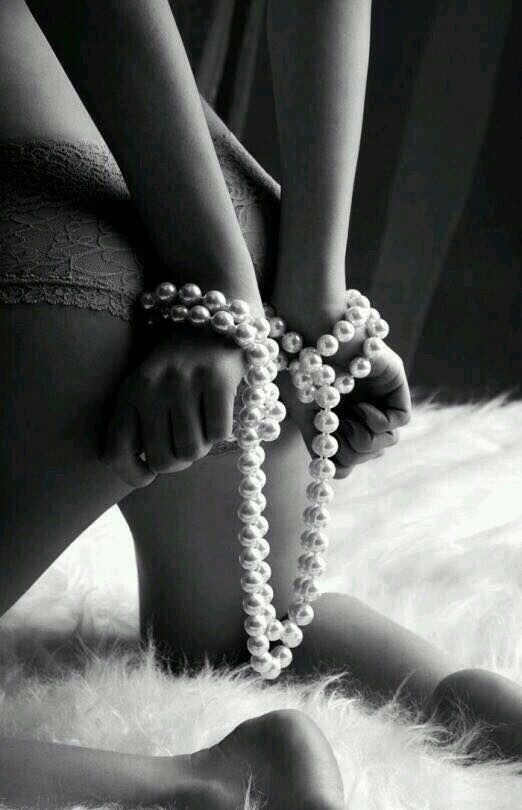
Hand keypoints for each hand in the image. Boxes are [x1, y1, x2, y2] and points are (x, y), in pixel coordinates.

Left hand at [101, 325, 245, 487]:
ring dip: (202, 445)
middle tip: (184, 444)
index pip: (116, 454)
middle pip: (162, 460)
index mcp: (128, 392)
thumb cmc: (176, 368)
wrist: (211, 320)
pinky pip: (220, 433)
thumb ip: (137, 426)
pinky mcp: (217, 378)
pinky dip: (222, 431)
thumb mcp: (144, 389)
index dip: (132, 476)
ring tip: (202, 425)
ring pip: (193, 451)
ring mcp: (185, 382)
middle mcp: (152, 387)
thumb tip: (143, 472)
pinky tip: (218, 412)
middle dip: (177, 461)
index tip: (147, 476)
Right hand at [280, 338, 410, 479]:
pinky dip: (380, 423)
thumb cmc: (296, 372)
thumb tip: (337, 473)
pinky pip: (401, 419)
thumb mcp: (303, 418)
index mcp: (339, 415)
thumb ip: (320, 445)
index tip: (325, 449)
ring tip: (348, 419)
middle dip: (351, 452)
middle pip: (371, 453)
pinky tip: (362, 409)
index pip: (352, 457)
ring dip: (365, 439)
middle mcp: (360, 406)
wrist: (305, 338)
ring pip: (388, 441)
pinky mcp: (394, 380)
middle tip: (336, 429)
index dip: (340, 464)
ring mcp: (378, 394)